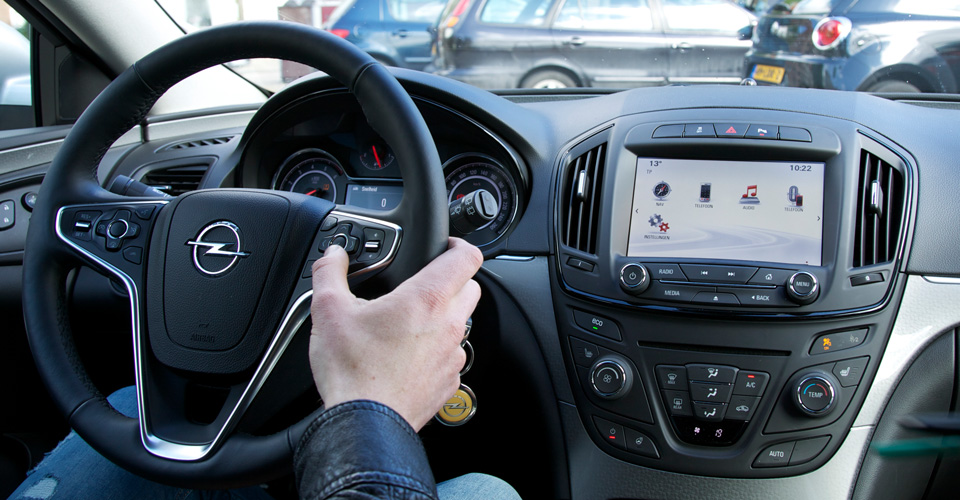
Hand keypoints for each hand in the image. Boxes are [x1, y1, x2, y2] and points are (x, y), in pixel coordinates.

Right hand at [308, 237, 482, 430]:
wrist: (365, 424)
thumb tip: (332, 255)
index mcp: (426, 299)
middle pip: (471, 288)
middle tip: (422, 283)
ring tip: (410, 323)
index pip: (467, 258)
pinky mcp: (449, 382)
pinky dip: (437, 350)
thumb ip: (330, 273)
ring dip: (444, 317)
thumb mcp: (329, 311)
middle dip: (452, 280)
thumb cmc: (353, 372)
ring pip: (461, 323)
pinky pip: (452, 356)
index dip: (459, 245)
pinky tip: (409, 355)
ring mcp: (452, 356)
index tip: (445, 246)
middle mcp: (448, 325)